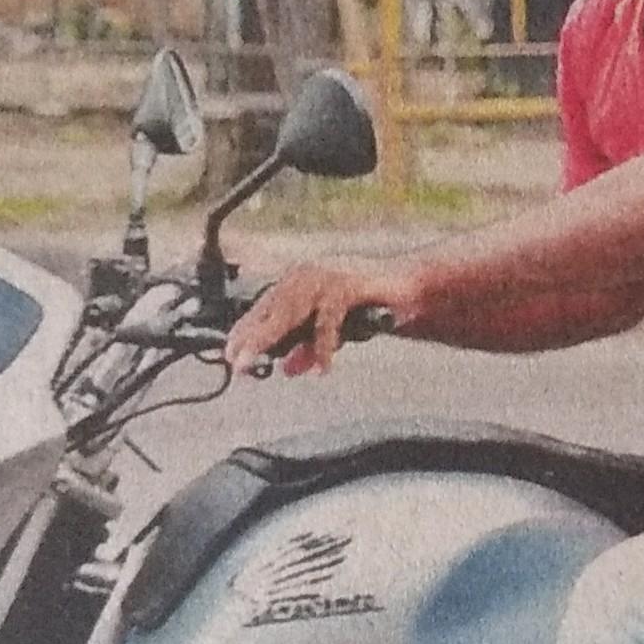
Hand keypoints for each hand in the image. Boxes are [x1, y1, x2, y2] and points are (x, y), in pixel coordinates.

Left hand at [224, 258, 410, 378]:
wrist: (413, 284)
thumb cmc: (373, 303)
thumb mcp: (335, 331)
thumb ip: (311, 346)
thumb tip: (289, 369)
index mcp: (299, 280)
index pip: (263, 308)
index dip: (246, 332)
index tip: (231, 355)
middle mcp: (306, 274)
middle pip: (271, 311)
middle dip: (252, 340)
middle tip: (237, 364)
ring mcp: (326, 277)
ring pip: (290, 313)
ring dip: (272, 342)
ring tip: (258, 364)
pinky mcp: (347, 285)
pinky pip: (328, 321)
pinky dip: (324, 347)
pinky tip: (323, 369)